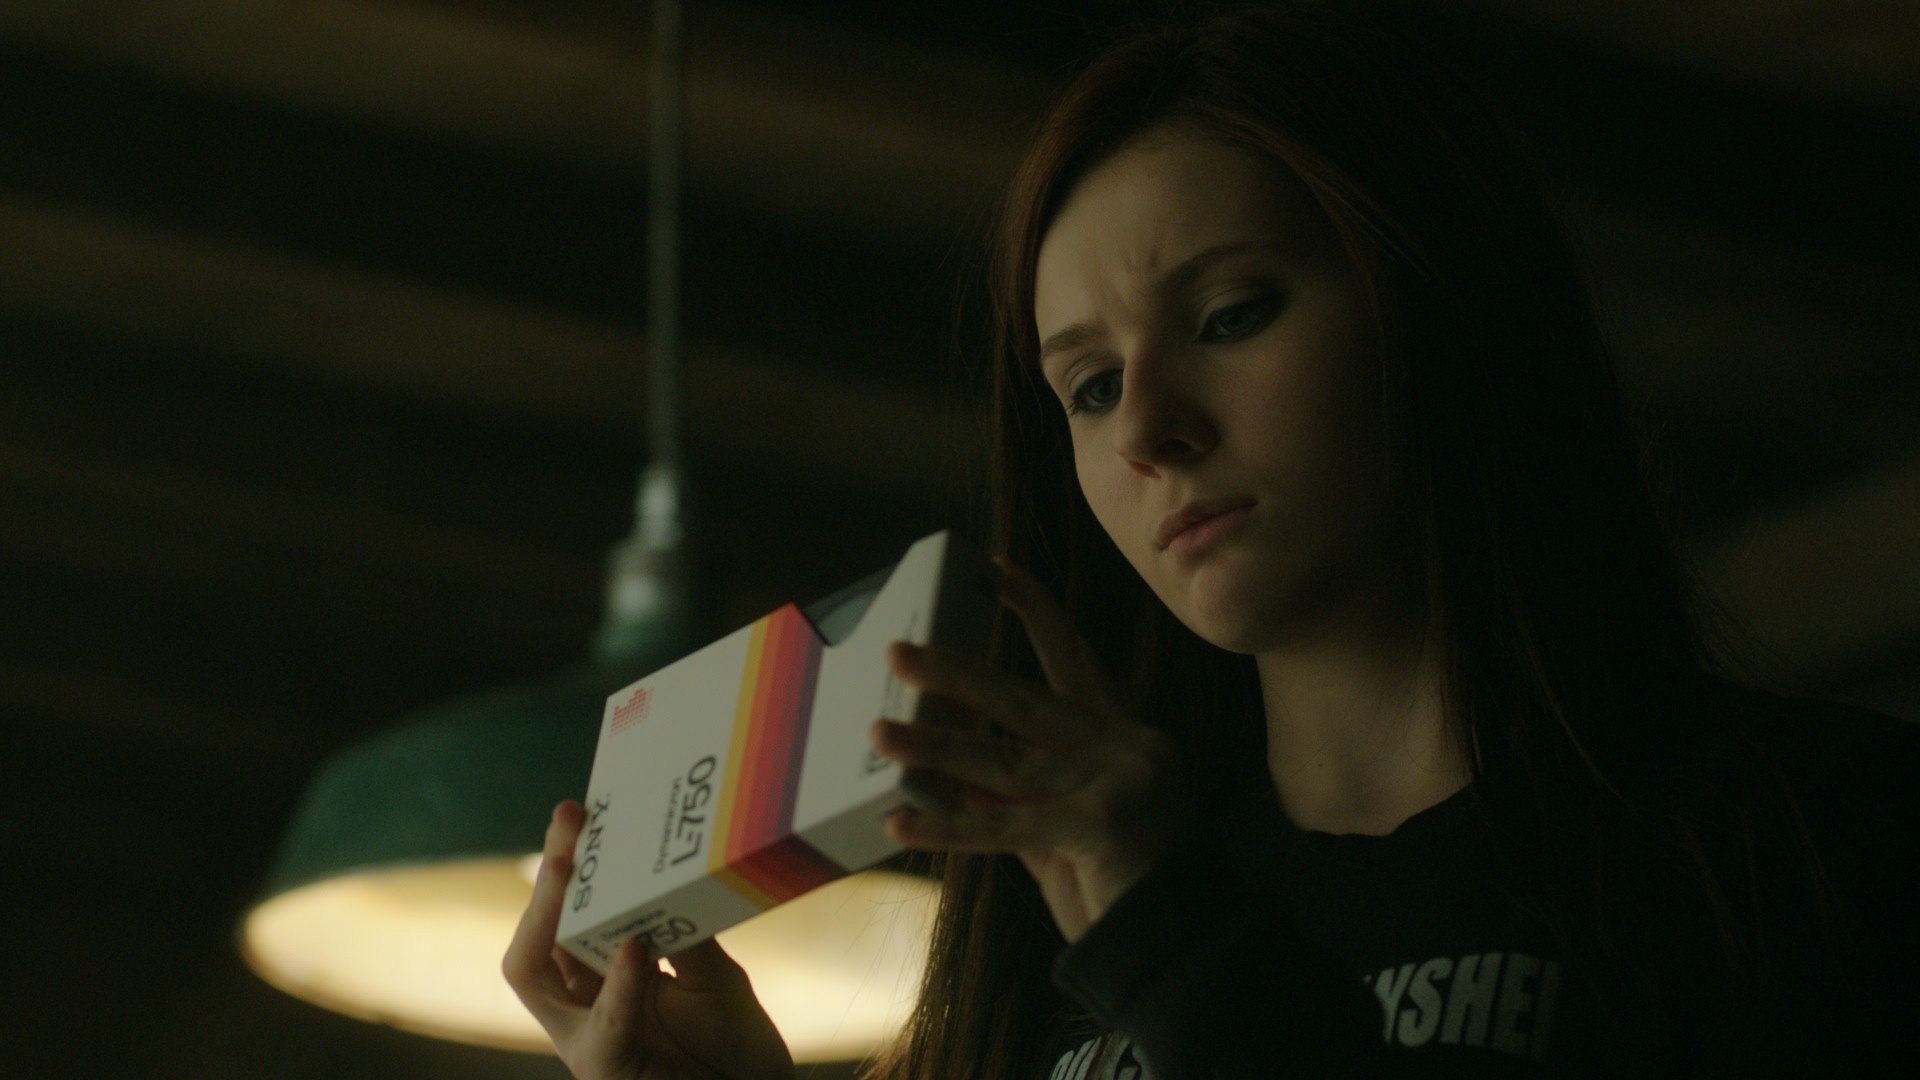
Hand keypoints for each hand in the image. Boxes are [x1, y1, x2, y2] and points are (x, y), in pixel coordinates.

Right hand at [503, 800, 796, 1079]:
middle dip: (547, 880)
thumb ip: (684, 931)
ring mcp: (587, 1040)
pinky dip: (618, 987)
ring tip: (573, 870)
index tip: (579, 812)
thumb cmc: (733, 1044)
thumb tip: (672, 863)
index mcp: (601, 977)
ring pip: (539, 977)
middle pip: (536, 939)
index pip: (564, 916)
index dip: (566, 866)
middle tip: (569, 827)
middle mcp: (582, 1005)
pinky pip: (602, 1028)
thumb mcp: (713, 974)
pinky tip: (635, 948)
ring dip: (555, 919)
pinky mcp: (607, 1070)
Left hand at [869, 558, 1196, 943]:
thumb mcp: (1064, 828)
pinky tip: (902, 821)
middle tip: (899, 652)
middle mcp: (1123, 745)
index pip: (1074, 658)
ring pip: (1005, 759)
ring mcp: (1117, 781)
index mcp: (1121, 734)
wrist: (1178, 944)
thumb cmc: (1122, 888)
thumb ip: (1018, 794)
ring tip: (882, 733)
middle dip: (956, 673)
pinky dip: (950, 826)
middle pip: (1024, 698)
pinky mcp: (1101, 824)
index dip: (1037, 612)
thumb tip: (957, 769)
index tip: (995, 571)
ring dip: (936, 745)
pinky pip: (1007, 826)